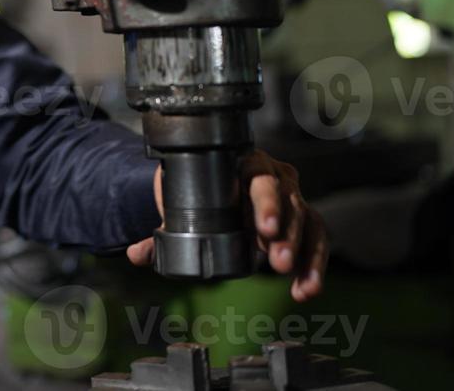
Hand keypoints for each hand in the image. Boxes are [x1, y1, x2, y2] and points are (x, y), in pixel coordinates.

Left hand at [126, 150, 327, 301]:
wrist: (212, 192)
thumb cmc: (198, 192)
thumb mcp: (181, 206)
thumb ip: (162, 232)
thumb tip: (137, 254)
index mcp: (243, 163)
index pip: (260, 178)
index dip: (265, 203)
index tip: (262, 229)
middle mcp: (274, 175)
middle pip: (289, 200)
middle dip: (286, 233)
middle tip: (275, 260)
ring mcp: (291, 196)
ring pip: (308, 220)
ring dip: (305, 253)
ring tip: (298, 283)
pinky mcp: (302, 220)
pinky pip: (317, 239)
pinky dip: (314, 266)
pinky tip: (306, 290)